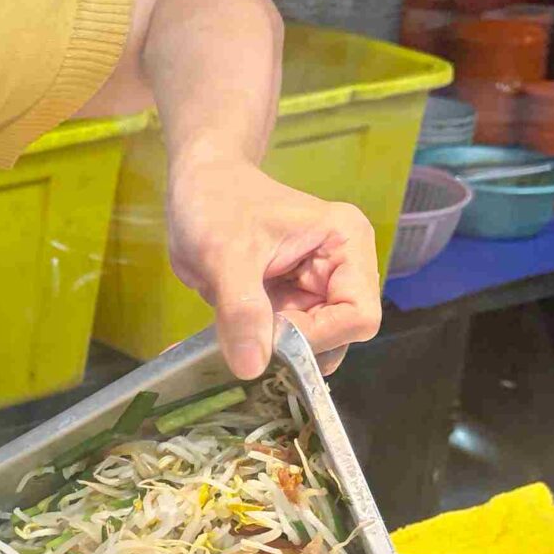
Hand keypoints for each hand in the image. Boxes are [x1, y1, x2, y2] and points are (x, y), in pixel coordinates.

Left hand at [166, 146, 380, 379]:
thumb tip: (252, 367)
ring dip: (271, 354)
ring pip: (309, 347)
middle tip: (246, 341)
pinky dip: (253, 349)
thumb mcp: (225, 253)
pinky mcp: (287, 304)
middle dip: (293, 349)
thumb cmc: (216, 201)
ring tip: (231, 339)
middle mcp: (340, 270)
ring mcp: (314, 290)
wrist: (195, 185)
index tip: (268, 335)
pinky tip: (222, 343)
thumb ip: (242, 308)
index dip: (317, 337)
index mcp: (346, 245)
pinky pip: (280, 342)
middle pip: (338, 337)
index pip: (358, 316)